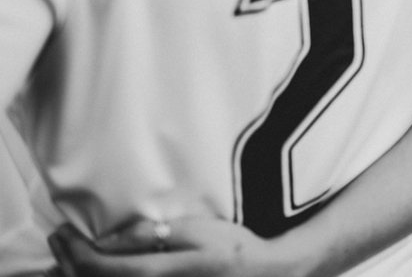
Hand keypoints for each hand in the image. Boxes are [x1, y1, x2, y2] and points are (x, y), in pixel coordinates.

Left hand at [47, 219, 286, 276]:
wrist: (261, 274)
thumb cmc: (232, 248)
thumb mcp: (197, 232)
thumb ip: (151, 237)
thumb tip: (109, 239)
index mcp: (156, 274)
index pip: (99, 266)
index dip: (74, 250)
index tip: (64, 231)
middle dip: (69, 263)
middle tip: (59, 240)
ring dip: (78, 276)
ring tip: (67, 260)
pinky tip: (95, 274)